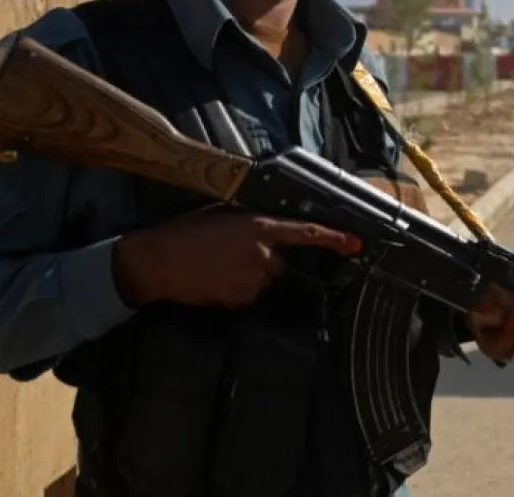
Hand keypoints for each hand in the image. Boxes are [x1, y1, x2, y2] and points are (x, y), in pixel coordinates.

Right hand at [112, 207, 361, 308]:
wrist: (158, 261)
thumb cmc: (186, 232)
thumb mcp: (221, 215)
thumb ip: (249, 221)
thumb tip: (265, 226)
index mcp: (259, 227)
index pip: (304, 233)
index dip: (333, 238)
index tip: (355, 243)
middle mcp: (263, 254)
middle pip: (279, 262)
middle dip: (263, 259)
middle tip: (231, 254)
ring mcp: (253, 278)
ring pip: (263, 279)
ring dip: (248, 274)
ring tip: (217, 266)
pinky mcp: (241, 297)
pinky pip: (248, 294)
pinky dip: (236, 289)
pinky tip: (214, 280)